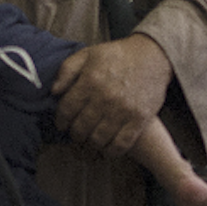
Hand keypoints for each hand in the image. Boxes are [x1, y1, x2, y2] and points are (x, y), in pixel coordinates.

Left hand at [50, 33, 171, 157]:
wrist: (152, 55)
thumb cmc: (117, 55)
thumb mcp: (88, 54)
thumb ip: (66, 70)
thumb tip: (53, 91)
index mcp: (90, 81)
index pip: (66, 110)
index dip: (61, 120)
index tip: (62, 123)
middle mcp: (105, 98)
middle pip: (81, 128)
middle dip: (75, 134)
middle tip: (76, 133)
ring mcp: (123, 110)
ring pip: (98, 139)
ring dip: (90, 144)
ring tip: (89, 141)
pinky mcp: (139, 120)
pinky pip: (121, 144)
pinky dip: (111, 151)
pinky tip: (107, 148)